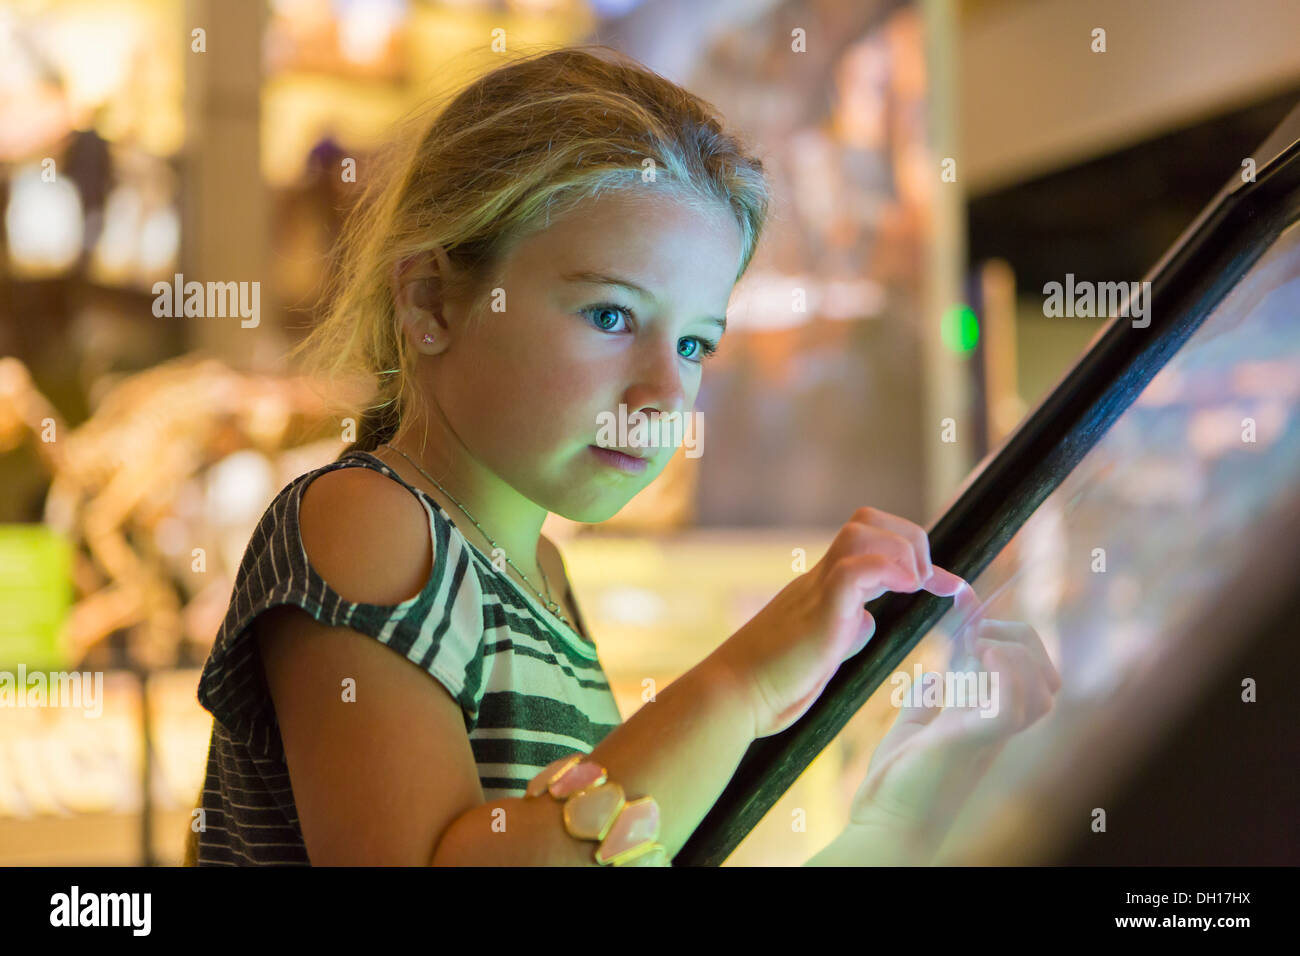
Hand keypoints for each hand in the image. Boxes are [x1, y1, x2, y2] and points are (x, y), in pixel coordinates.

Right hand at [710, 507, 970, 738]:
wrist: (732, 696)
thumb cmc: (770, 684)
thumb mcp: (821, 652)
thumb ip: (844, 633)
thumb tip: (866, 622)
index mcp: (820, 588)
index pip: (866, 544)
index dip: (910, 553)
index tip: (946, 584)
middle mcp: (818, 580)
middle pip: (865, 521)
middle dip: (910, 539)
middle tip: (928, 581)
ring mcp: (817, 592)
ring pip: (860, 531)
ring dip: (902, 549)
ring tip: (916, 584)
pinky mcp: (819, 612)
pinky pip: (854, 569)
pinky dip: (887, 568)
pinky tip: (907, 587)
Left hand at [844, 617, 1060, 859]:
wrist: (883, 824)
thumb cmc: (898, 785)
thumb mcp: (913, 730)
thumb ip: (927, 703)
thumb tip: (932, 677)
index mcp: (988, 722)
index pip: (1031, 676)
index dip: (1013, 638)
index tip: (971, 614)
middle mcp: (997, 729)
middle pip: (1048, 680)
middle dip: (1023, 640)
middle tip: (977, 631)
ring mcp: (988, 736)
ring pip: (1041, 691)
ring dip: (1013, 652)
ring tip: (976, 642)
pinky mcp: (970, 742)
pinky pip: (1011, 707)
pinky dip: (1005, 674)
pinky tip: (980, 654)